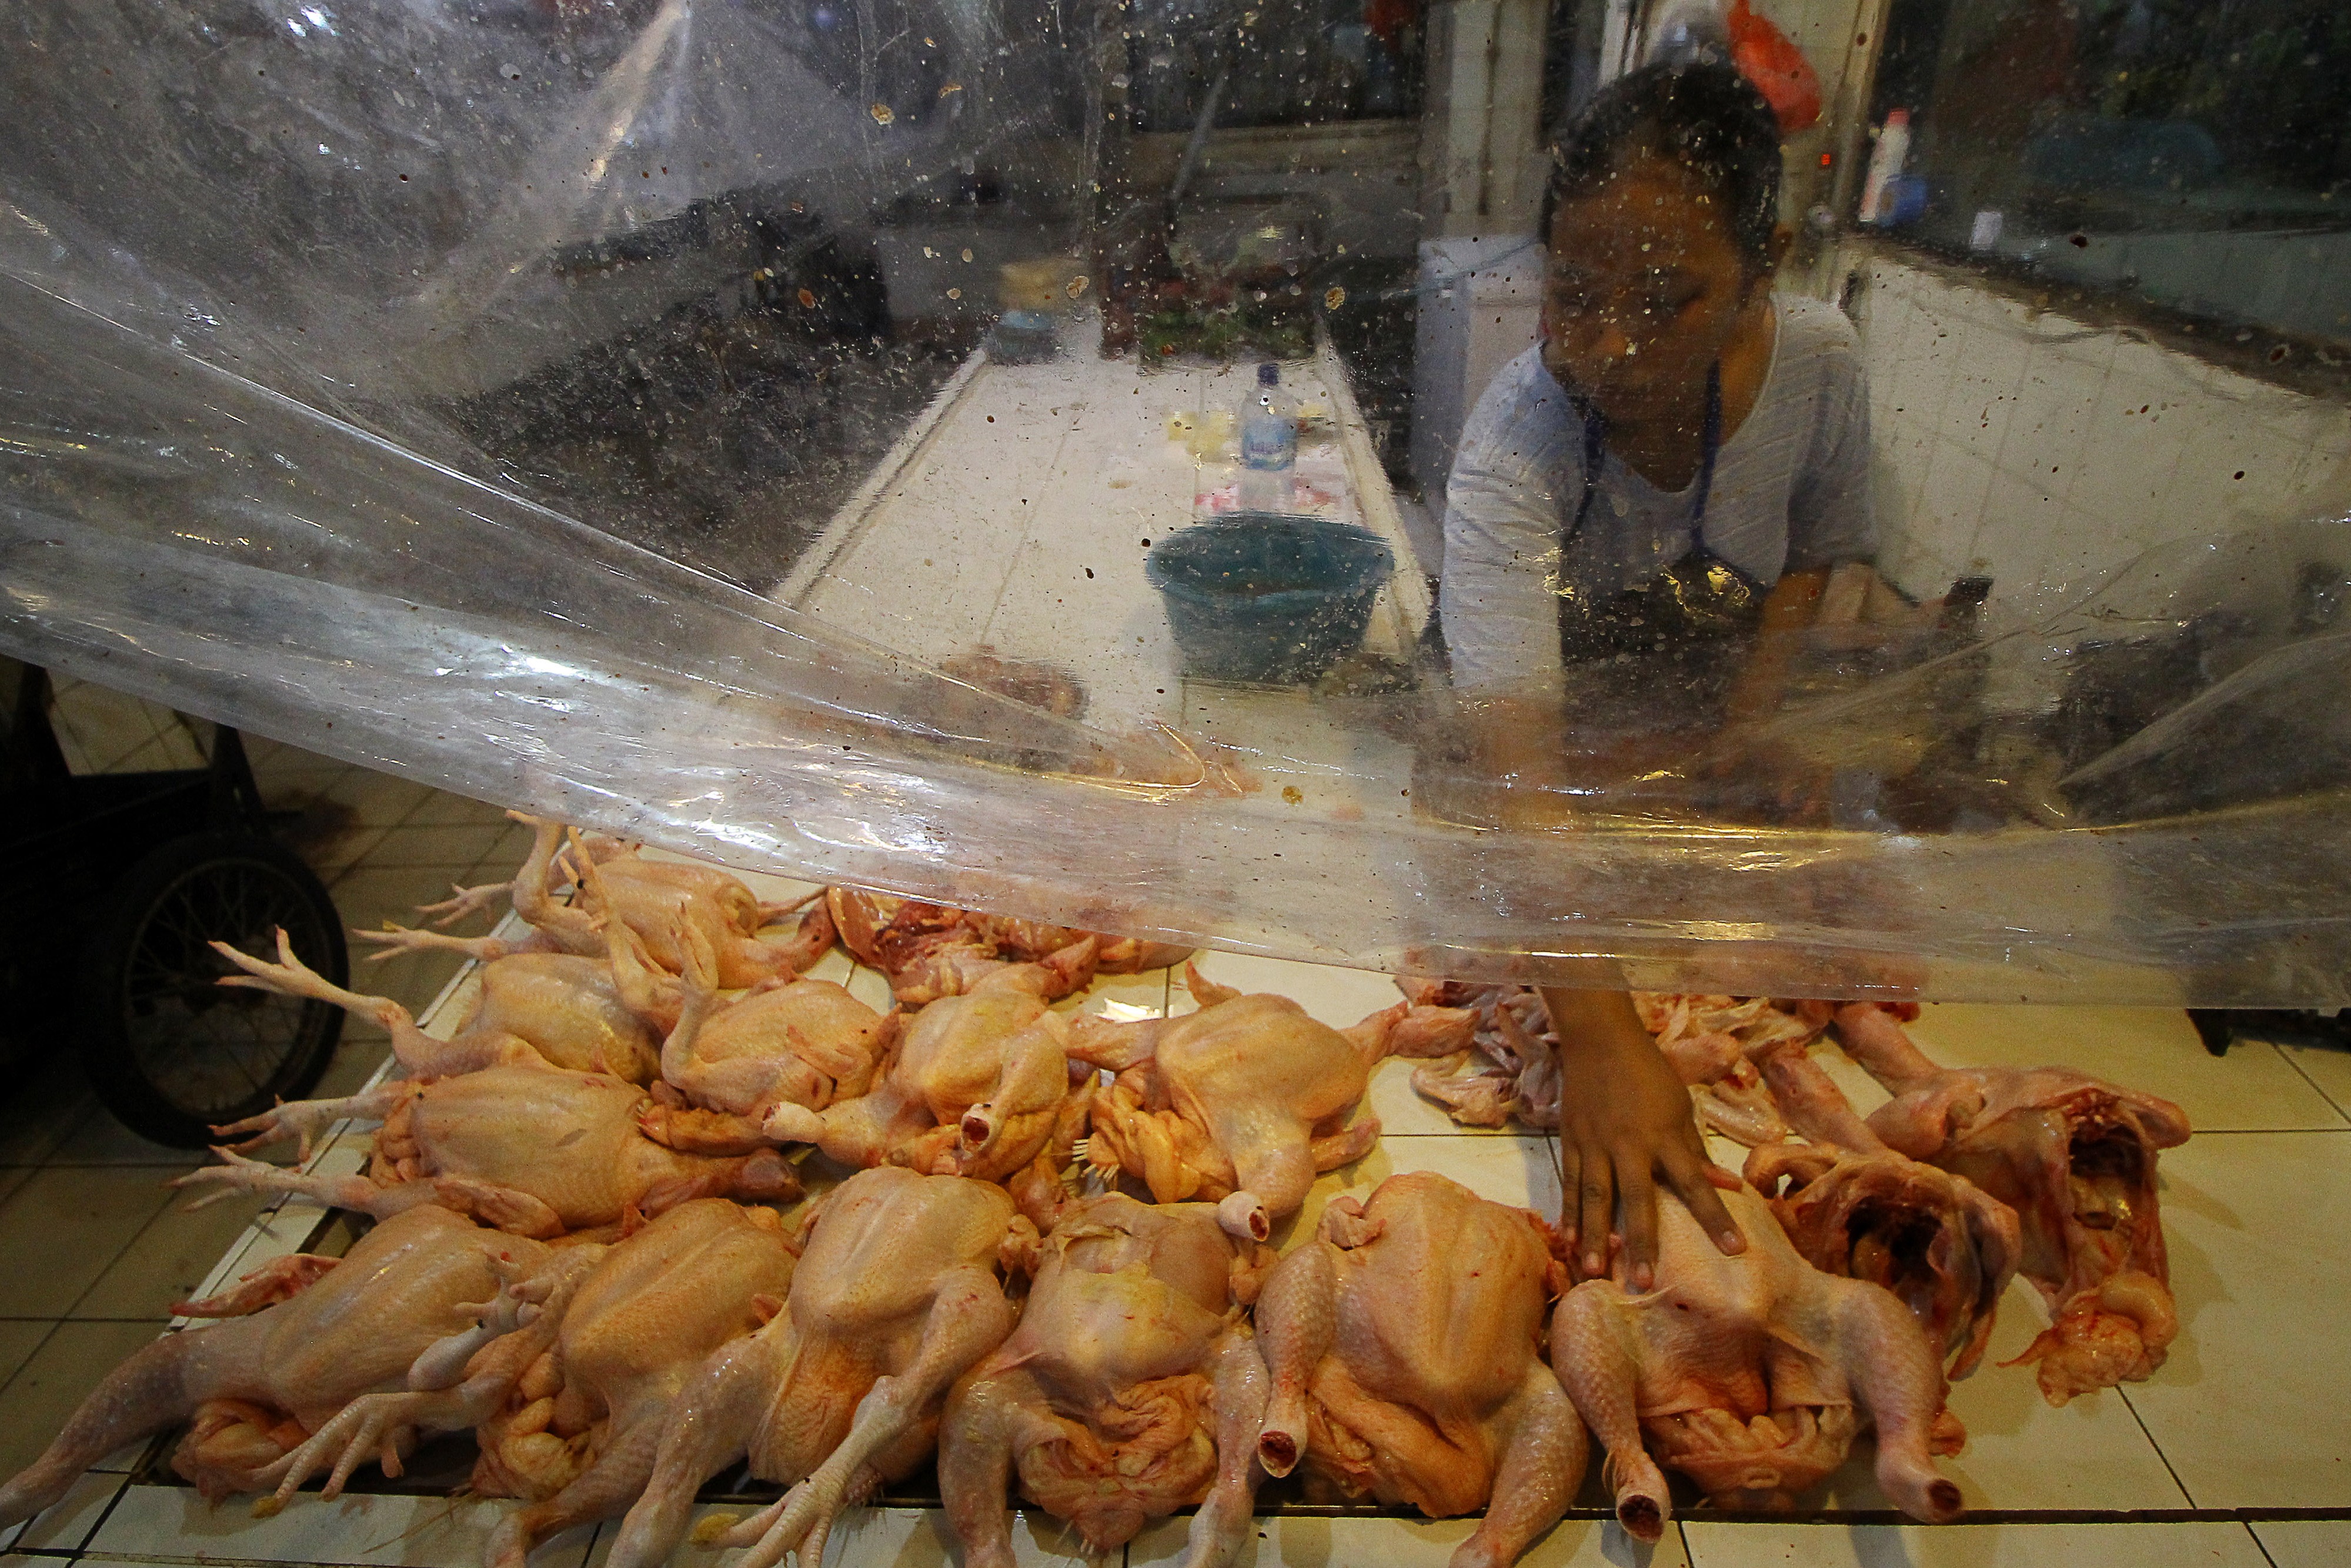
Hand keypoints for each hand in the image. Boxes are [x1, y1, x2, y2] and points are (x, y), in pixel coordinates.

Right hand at [1540, 987, 1744, 1289]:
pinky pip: (1569, 1183)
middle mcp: (1628, 1144)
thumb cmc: (1648, 1073)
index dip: (1715, 1216)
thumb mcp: (1680, 1108)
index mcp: (1663, 1135)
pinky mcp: (1570, 1141)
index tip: (1735, 1249)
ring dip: (1594, 1235)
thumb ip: (1696, 1151)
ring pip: (1594, 1196)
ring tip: (1594, 1270)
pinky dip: (1567, 1214)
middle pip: (1636, 1198)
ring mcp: (1594, 1144)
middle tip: (1642, 1281)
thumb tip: (1728, 1186)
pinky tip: (1566, 1242)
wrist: (1599, 1039)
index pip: (1694, 1182)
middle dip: (1640, 1241)